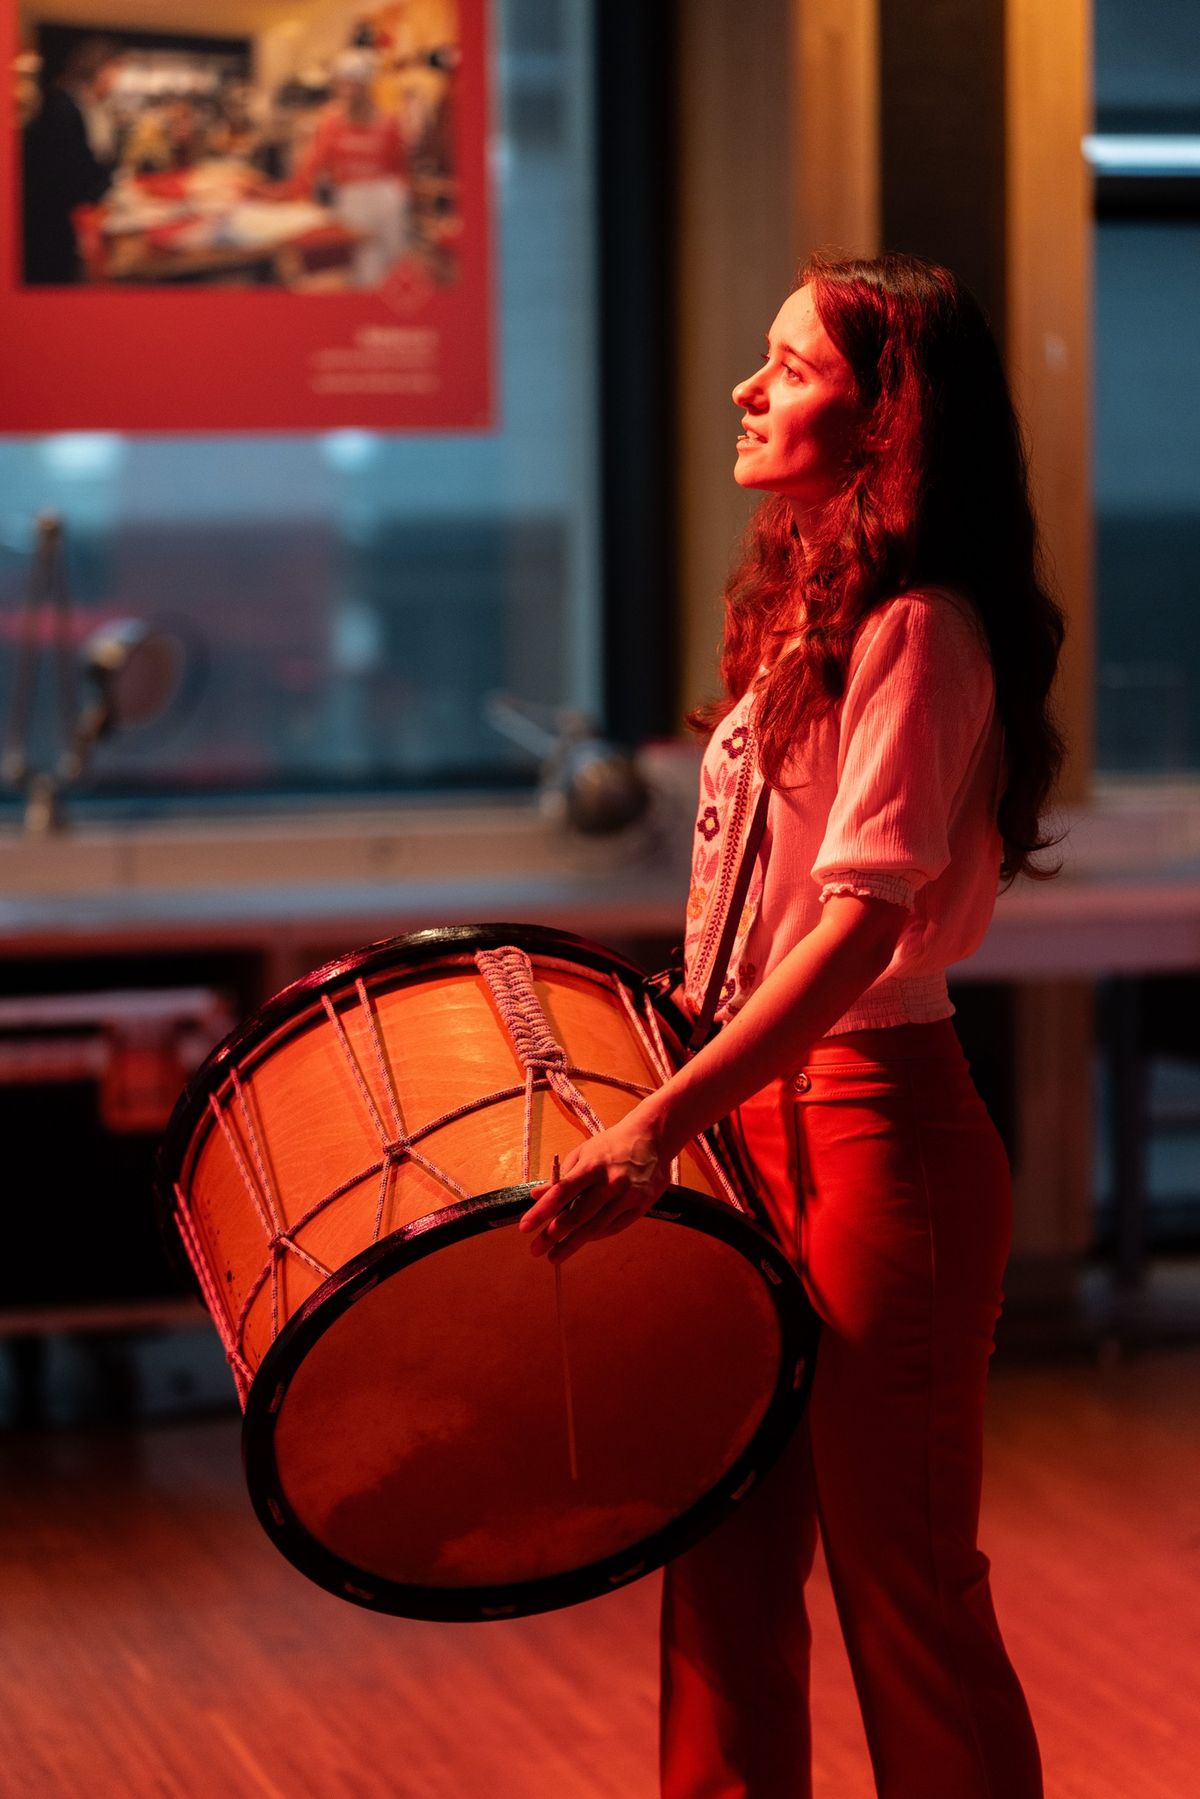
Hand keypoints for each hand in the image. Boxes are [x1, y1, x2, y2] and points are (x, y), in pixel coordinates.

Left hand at [517, 1111, 672, 1263]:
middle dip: (553, 1236)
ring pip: (596, 1227)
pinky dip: (595, 1236)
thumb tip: (536, 1196)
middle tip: (536, 1250)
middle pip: (577, 1215)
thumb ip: (561, 1176)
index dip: (542, 1212)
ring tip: (554, 1256)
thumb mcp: (584, 1153)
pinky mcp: (641, 1206)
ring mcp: (628, 1196)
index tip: (525, 1228)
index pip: (562, 1192)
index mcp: (592, 1165)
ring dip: (572, 1243)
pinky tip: (581, 1242)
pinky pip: (614, 1227)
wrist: (654, 1137)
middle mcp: (610, 1182)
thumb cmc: (613, 1144)